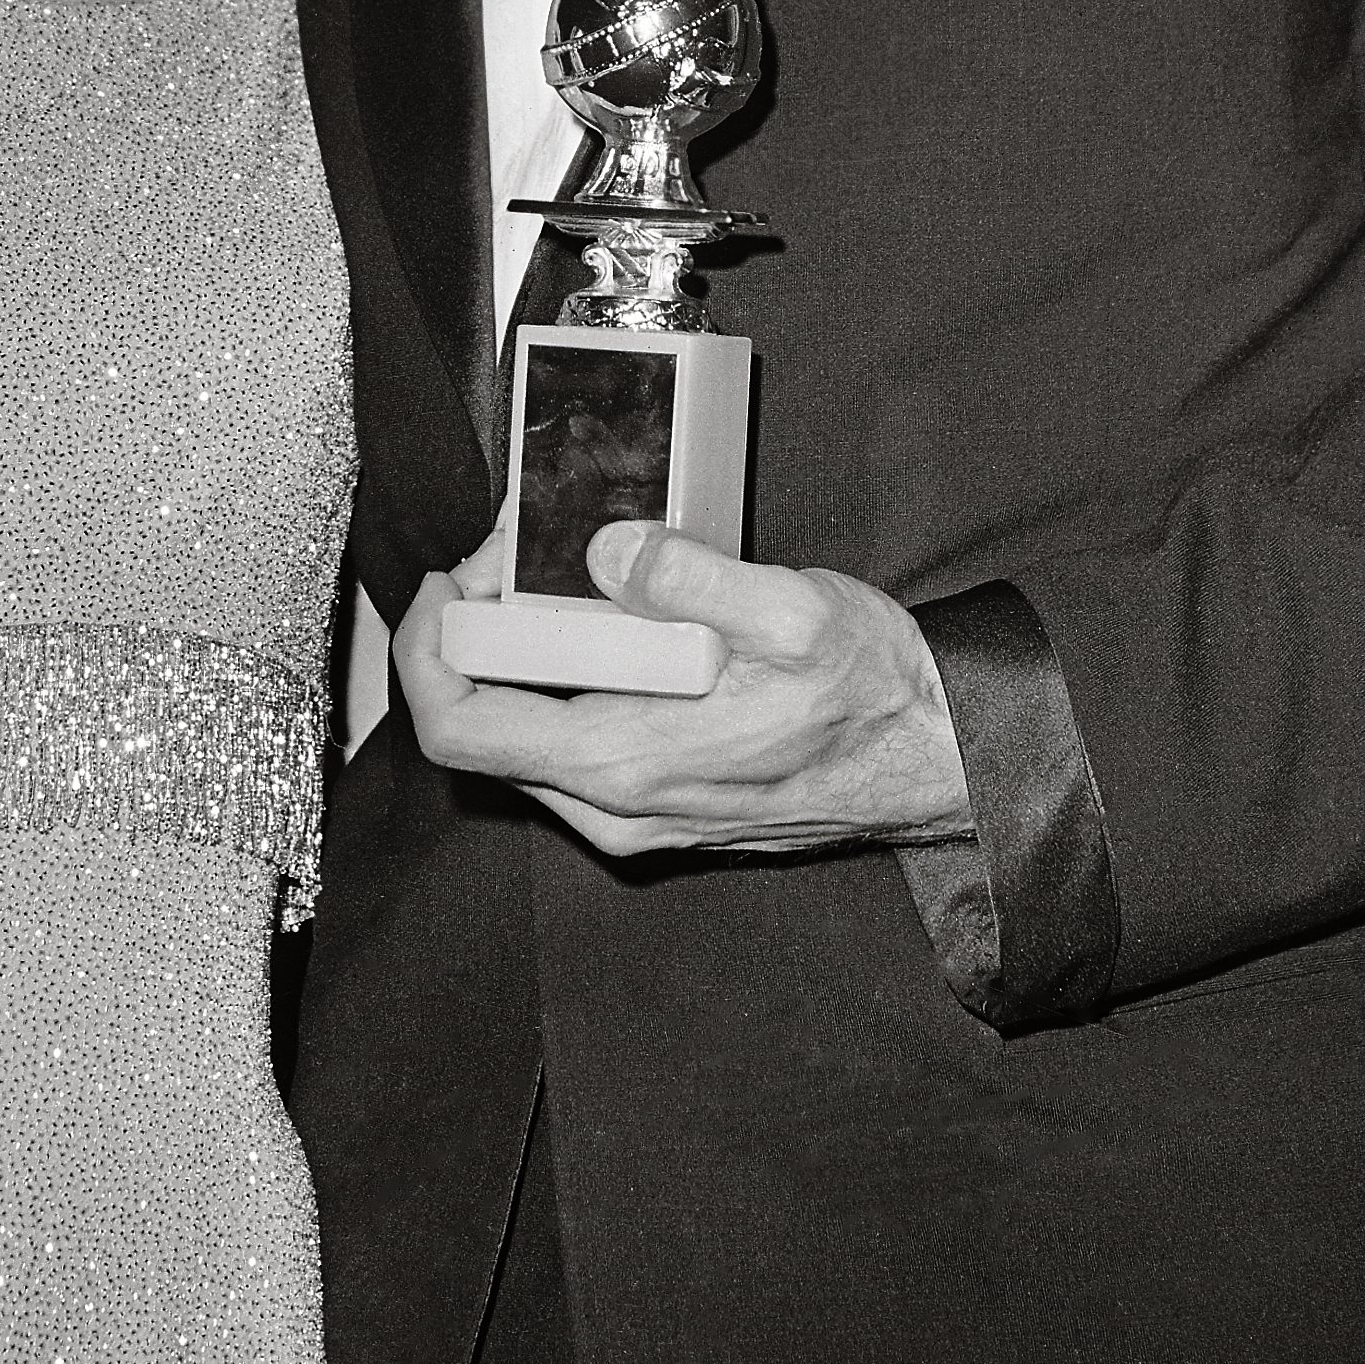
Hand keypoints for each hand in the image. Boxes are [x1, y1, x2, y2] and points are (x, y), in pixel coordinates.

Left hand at [394, 520, 974, 860]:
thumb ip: (691, 576)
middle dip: (473, 633)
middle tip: (510, 555)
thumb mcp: (793, 611)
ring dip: (515, 655)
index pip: (460, 730)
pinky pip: (568, 747)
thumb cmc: (872, 693)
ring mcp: (634, 816)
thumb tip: (603, 548)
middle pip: (480, 731)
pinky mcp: (658, 803)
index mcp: (626, 763)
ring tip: (550, 574)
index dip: (428, 649)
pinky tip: (598, 621)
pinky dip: (557, 681)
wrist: (936, 760)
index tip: (452, 578)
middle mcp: (614, 807)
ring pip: (521, 739)